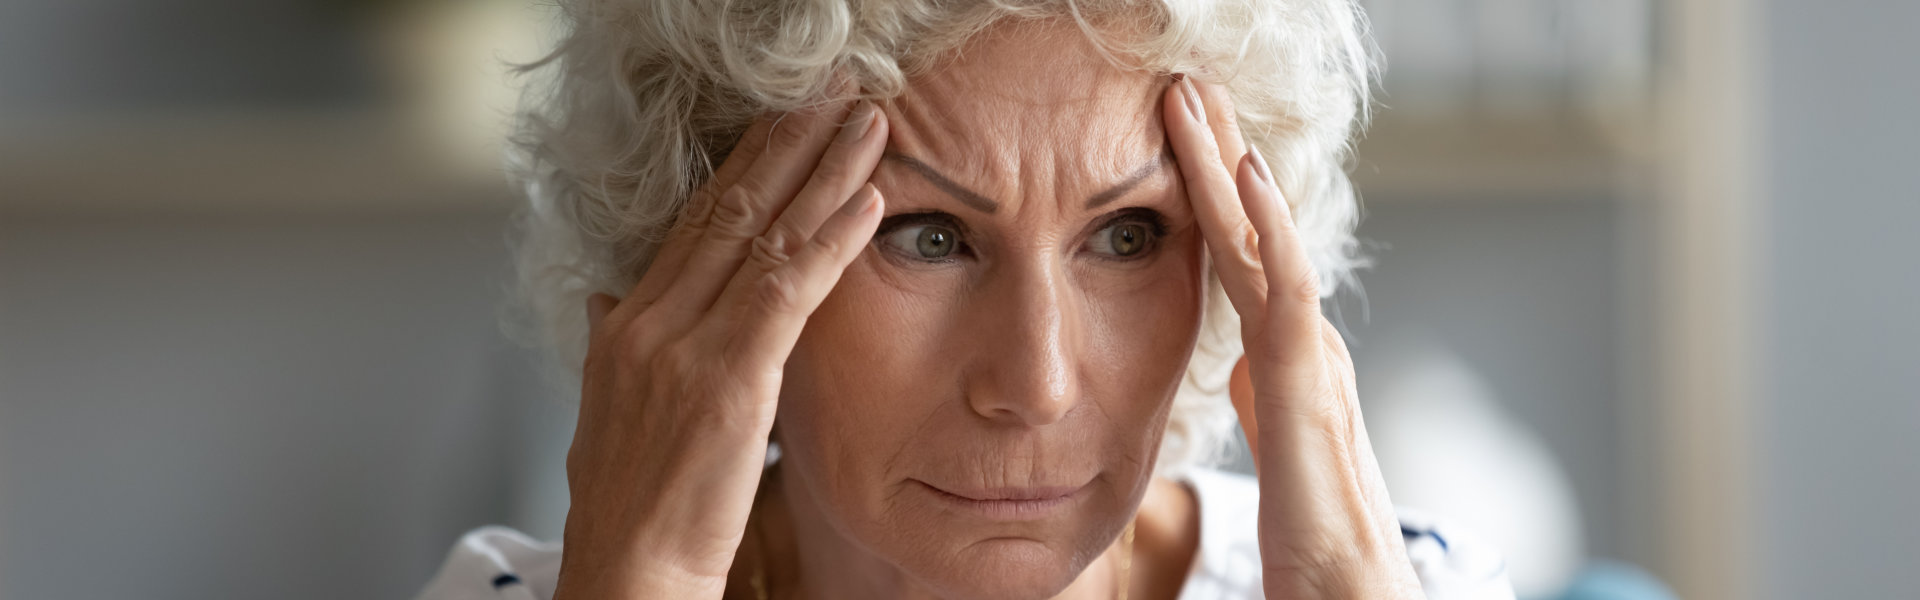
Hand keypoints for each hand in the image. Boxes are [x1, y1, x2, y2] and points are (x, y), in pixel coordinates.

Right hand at [552, 97, 887, 599]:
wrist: (628, 570)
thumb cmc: (631, 505)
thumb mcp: (605, 411)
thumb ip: (610, 346)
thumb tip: (605, 298)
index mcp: (624, 325)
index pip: (693, 224)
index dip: (745, 169)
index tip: (786, 125)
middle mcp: (647, 322)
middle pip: (727, 209)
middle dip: (788, 146)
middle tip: (837, 99)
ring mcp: (683, 346)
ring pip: (762, 236)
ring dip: (824, 174)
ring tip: (869, 127)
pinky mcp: (727, 379)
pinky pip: (787, 290)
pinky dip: (831, 240)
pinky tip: (868, 202)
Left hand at [1162, 76, 1423, 597]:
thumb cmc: (1314, 546)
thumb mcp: (1272, 451)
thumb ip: (1257, 403)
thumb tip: (1238, 369)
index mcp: (1284, 361)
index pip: (1238, 257)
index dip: (1208, 195)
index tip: (1172, 137)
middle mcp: (1302, 347)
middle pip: (1252, 232)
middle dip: (1215, 156)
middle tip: (1181, 87)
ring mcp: (1310, 358)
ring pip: (1264, 240)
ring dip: (1227, 164)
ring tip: (1195, 98)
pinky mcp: (1308, 384)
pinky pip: (1287, 286)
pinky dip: (1271, 222)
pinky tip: (1248, 169)